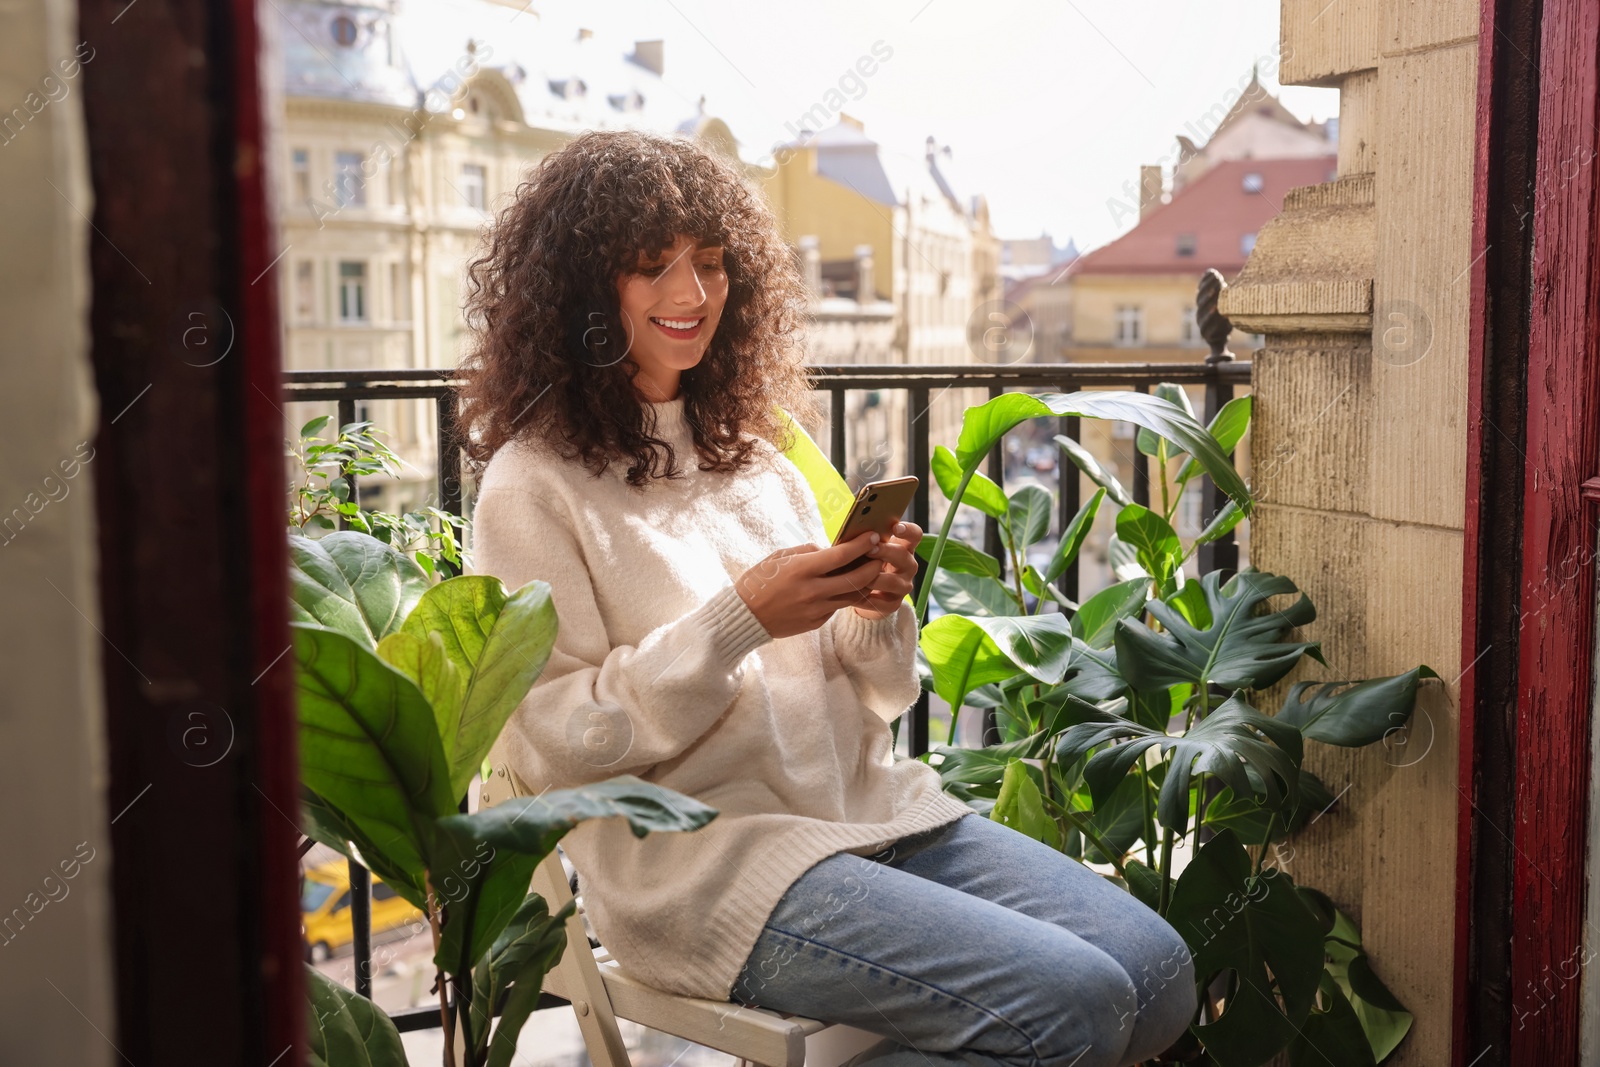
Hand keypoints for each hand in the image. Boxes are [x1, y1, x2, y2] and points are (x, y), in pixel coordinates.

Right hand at [735, 530, 895, 638]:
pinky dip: (844, 596)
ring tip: (871, 571)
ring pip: (853, 596)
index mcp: (802, 570)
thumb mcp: (778, 557)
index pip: (841, 555)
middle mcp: (813, 591)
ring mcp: (816, 609)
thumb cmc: (758, 581)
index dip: (862, 545)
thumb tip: (829, 550)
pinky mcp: (816, 622)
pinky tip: (845, 587)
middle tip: (881, 555)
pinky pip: (837, 607)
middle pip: (857, 579)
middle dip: (874, 565)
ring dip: (866, 583)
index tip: (873, 536)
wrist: (744, 617)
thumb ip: (807, 552)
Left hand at [848, 520, 921, 620]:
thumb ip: (865, 541)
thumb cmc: (864, 563)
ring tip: (855, 574)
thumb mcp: (867, 549)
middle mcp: (908, 566)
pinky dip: (865, 597)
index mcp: (904, 547)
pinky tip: (851, 593)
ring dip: (873, 577)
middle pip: (903, 556)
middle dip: (885, 551)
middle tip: (869, 549)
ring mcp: (903, 586)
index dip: (907, 530)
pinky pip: (881, 602)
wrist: (865, 593)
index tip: (895, 527)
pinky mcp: (893, 603)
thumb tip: (849, 533)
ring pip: (892, 581)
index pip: (915, 535)